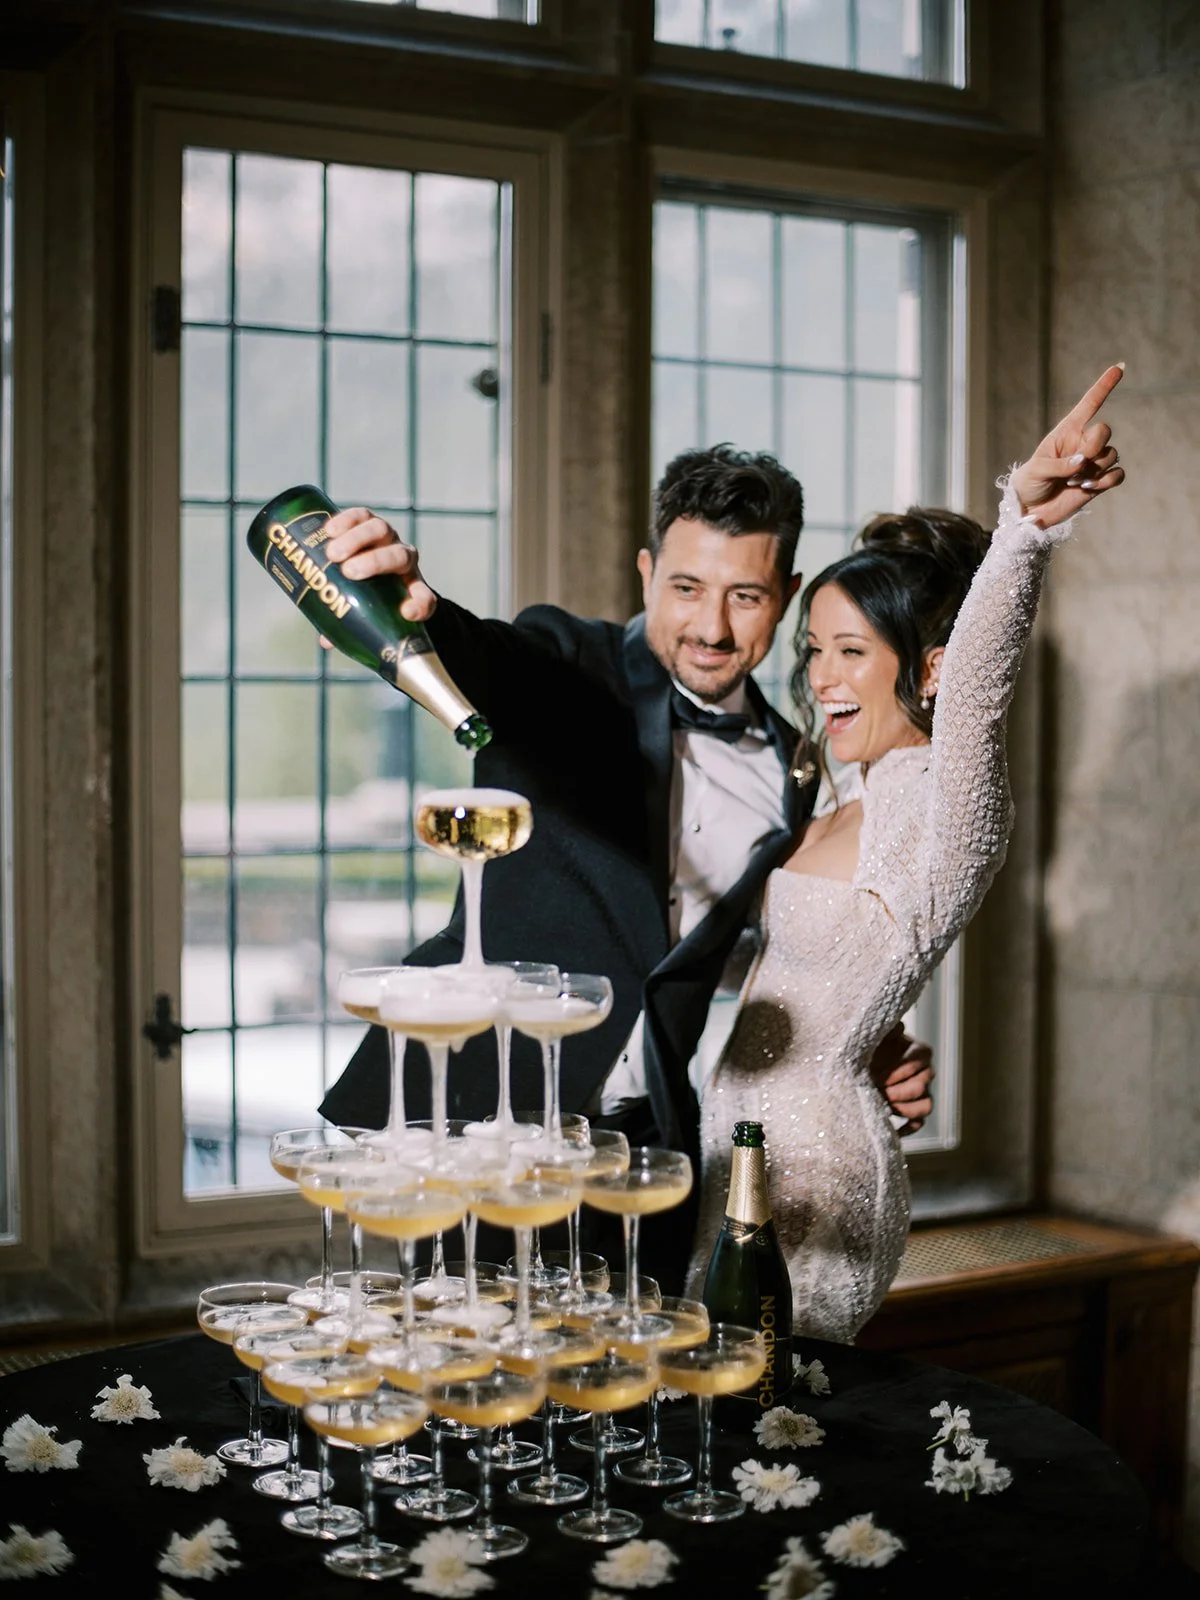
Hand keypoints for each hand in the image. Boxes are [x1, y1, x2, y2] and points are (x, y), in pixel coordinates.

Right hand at [321, 508, 437, 623]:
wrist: (367, 566)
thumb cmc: (368, 598)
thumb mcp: (363, 615)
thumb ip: (349, 628)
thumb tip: (326, 641)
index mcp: (410, 588)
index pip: (425, 598)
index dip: (420, 605)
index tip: (406, 613)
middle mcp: (403, 559)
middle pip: (398, 555)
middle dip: (374, 562)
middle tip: (348, 571)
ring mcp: (387, 538)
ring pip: (379, 530)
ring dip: (356, 539)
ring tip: (331, 553)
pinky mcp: (368, 521)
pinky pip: (361, 515)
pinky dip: (346, 520)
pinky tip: (328, 530)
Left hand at [869, 1022, 934, 1136]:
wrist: (859, 1063)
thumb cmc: (871, 1047)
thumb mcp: (877, 1035)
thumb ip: (888, 1030)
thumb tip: (899, 1027)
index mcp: (919, 1051)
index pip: (919, 1061)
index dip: (899, 1069)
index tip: (877, 1074)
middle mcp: (925, 1073)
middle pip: (921, 1085)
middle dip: (898, 1090)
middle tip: (877, 1092)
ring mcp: (922, 1093)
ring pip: (926, 1106)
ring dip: (904, 1109)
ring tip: (883, 1106)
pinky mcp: (914, 1111)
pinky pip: (919, 1123)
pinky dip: (907, 1128)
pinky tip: (890, 1128)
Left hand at [1011, 364, 1125, 529]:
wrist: (1032, 510)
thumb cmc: (1029, 483)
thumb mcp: (1036, 470)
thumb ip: (1058, 465)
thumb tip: (1082, 461)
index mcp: (1066, 432)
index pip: (1088, 405)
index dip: (1103, 386)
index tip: (1119, 367)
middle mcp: (1082, 443)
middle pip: (1104, 431)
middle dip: (1095, 445)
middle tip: (1080, 462)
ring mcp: (1092, 462)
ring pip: (1112, 454)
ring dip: (1095, 469)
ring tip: (1073, 481)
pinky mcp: (1099, 481)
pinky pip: (1117, 475)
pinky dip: (1107, 481)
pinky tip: (1089, 488)